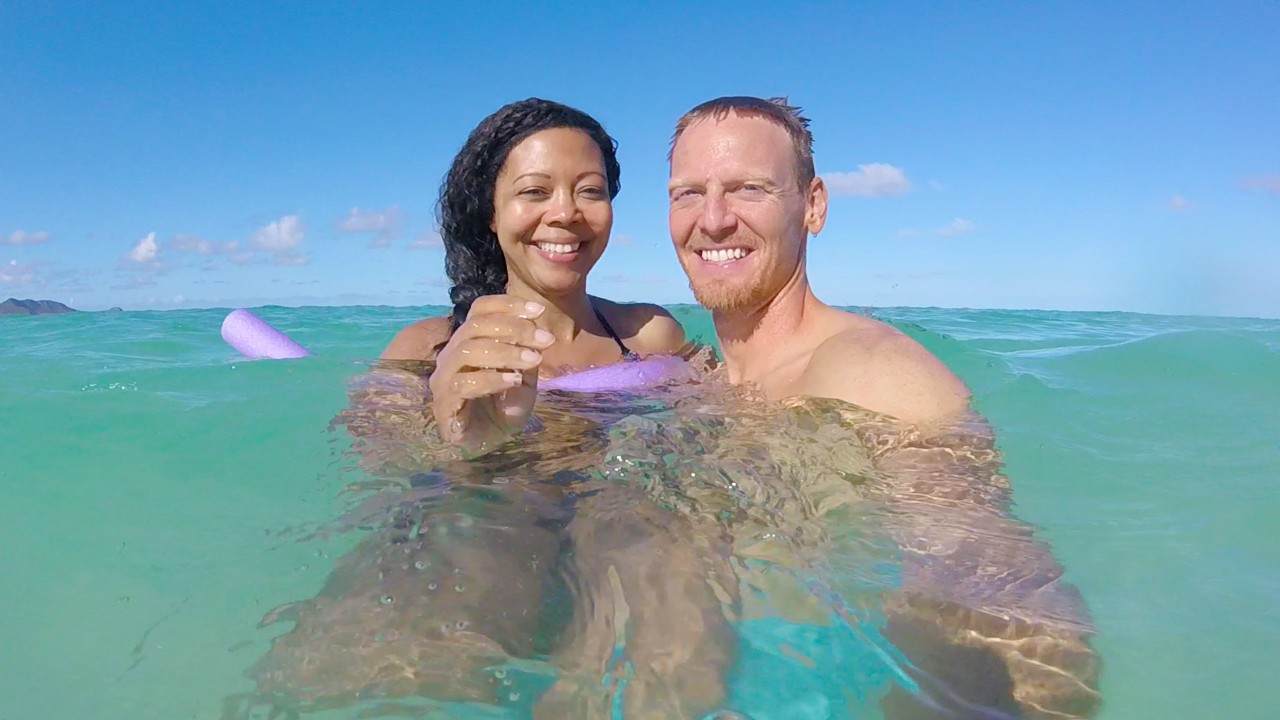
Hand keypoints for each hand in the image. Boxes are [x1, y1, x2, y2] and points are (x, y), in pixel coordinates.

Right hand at [429, 295, 553, 451]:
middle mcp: (451, 355)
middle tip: (545, 340)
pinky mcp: (444, 403)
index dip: (507, 305)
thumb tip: (538, 332)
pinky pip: (463, 383)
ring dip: (505, 352)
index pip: (480, 310)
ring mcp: (444, 378)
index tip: (538, 310)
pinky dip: (492, 378)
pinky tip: (514, 380)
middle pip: (475, 326)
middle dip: (515, 329)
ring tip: (534, 360)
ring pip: (467, 351)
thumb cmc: (503, 407)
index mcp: (469, 342)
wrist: (489, 443)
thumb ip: (527, 354)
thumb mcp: (524, 377)